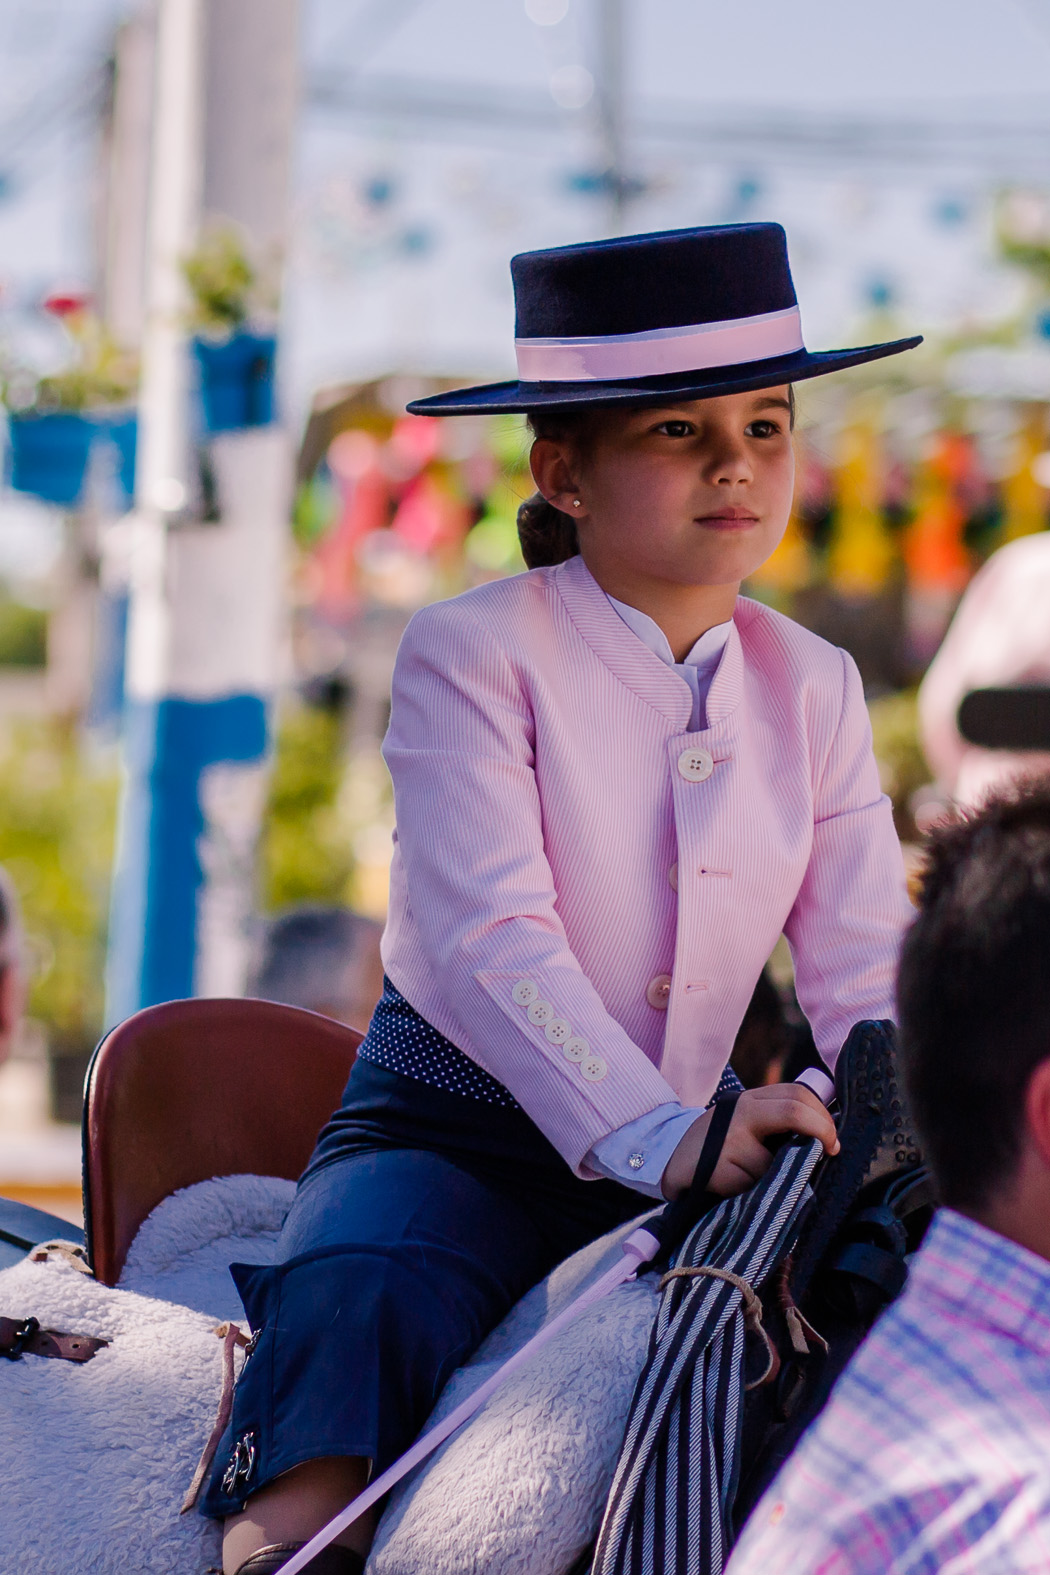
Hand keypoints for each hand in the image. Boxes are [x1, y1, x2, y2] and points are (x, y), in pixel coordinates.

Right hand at [661, 1083, 839, 1200]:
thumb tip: (825, 1141)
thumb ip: (777, 1125)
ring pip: (777, 1159)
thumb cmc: (720, 1148)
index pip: (797, 1094)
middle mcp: (740, 1112)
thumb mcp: (747, 1126)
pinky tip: (738, 1189)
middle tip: (830, 1152)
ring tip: (758, 1181)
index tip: (832, 1140)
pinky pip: (756, 1183)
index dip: (822, 1117)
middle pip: (794, 1111)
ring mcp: (729, 1138)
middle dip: (820, 1133)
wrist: (673, 1163)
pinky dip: (755, 1191)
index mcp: (752, 1101)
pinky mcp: (720, 1168)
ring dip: (778, 1176)